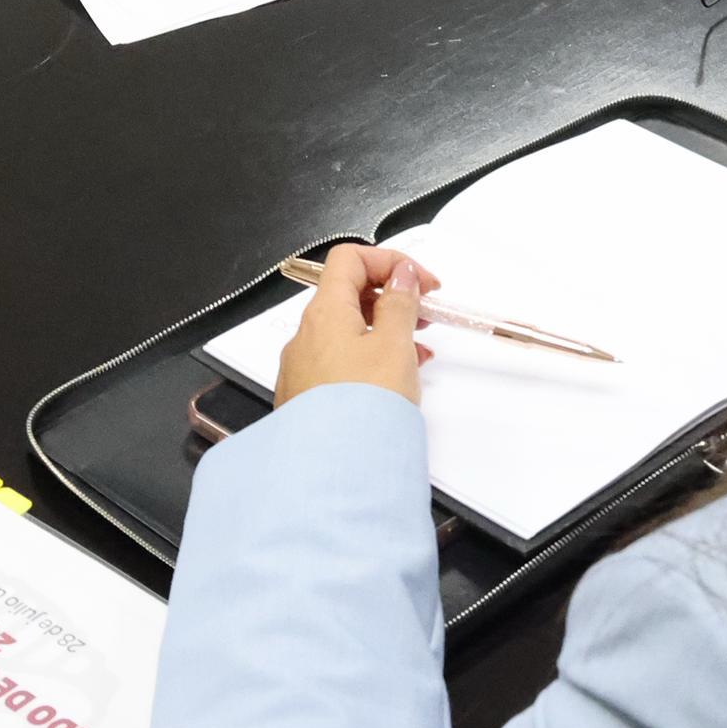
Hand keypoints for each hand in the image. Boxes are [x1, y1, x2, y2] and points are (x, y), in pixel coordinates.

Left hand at [275, 240, 438, 403]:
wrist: (333, 469)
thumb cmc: (364, 404)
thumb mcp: (395, 344)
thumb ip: (400, 302)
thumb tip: (401, 274)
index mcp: (324, 312)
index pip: (350, 258)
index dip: (389, 261)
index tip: (421, 283)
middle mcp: (305, 335)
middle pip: (348, 294)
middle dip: (390, 298)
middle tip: (424, 315)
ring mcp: (302, 367)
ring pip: (346, 331)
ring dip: (384, 330)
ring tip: (417, 353)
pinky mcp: (306, 396)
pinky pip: (338, 362)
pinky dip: (368, 359)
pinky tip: (393, 380)